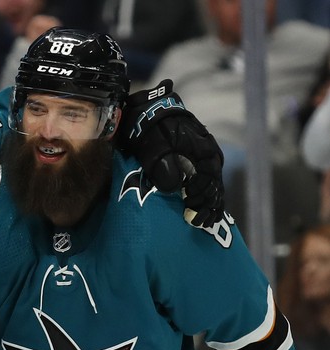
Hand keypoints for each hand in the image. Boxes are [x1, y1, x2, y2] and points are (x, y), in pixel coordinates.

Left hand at [117, 79, 224, 227]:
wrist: (150, 110)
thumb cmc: (153, 129)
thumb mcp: (155, 147)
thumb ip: (164, 167)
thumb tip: (173, 188)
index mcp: (204, 152)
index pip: (209, 182)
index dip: (201, 198)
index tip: (190, 211)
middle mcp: (210, 156)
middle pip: (214, 186)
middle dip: (208, 206)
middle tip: (198, 223)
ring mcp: (205, 158)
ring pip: (213, 185)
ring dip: (209, 204)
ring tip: (203, 222)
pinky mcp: (198, 160)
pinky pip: (207, 181)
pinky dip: (205, 195)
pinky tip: (202, 209)